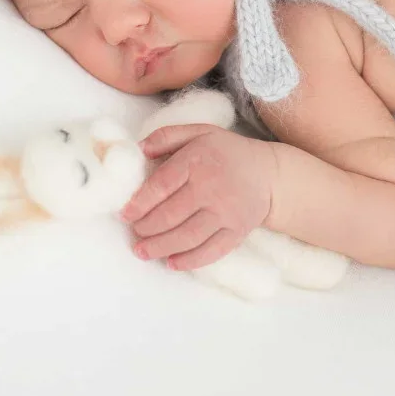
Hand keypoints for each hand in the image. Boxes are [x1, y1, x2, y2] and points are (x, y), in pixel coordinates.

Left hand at [119, 124, 275, 270]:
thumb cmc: (227, 153)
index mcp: (198, 159)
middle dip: (146, 228)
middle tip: (135, 233)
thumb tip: (138, 150)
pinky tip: (171, 263)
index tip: (125, 214)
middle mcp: (212, 187)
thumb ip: (167, 136)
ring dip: (160, 247)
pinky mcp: (237, 231)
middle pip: (170, 215)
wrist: (269, 174)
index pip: (162, 185)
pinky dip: (189, 261)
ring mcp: (226, 212)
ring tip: (142, 251)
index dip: (140, 203)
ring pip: (187, 236)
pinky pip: (211, 251)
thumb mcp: (199, 132)